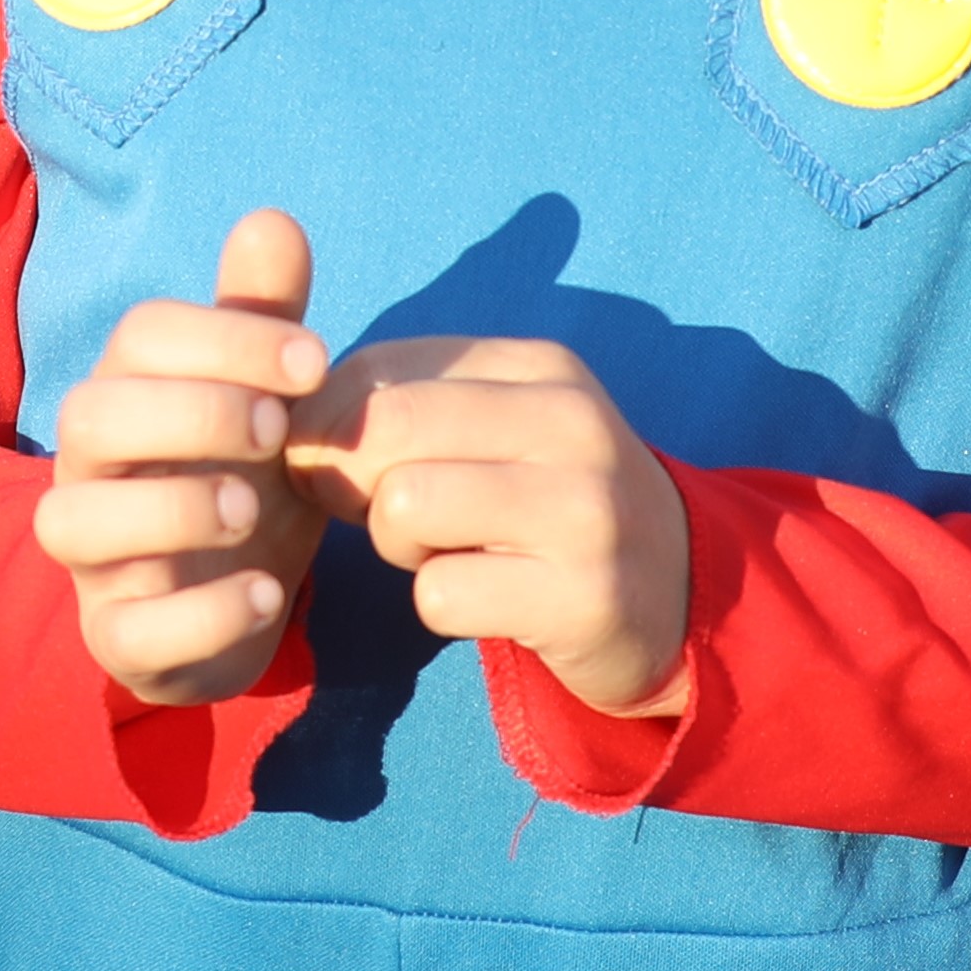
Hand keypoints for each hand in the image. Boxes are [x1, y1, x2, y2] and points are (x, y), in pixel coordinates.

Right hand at [32, 211, 333, 702]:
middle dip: (188, 411)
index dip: (225, 338)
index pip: (141, 338)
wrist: (237, 597)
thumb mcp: (262, 393)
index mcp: (127, 394)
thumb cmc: (241, 472)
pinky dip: (198, 614)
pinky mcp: (121, 638)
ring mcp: (97, 558)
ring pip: (74, 524)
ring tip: (253, 507)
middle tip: (280, 427)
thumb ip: (262, 317)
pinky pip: (127, 632)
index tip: (316, 361)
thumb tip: (271, 218)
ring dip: (169, 509)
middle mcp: (91, 470)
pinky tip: (268, 592)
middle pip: (89, 416)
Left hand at [285, 337, 691, 720]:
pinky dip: (441, 604)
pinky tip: (490, 598)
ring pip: (404, 507)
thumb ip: (398, 399)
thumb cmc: (546, 502)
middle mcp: (571, 423)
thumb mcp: (494, 425)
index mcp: (540, 367)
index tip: (347, 465)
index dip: (327, 424)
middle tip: (384, 516)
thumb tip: (291, 419)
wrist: (678, 595)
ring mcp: (585, 510)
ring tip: (448, 552)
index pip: (375, 367)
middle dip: (352, 482)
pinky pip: (440, 594)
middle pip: (382, 430)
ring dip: (399, 547)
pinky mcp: (583, 596)